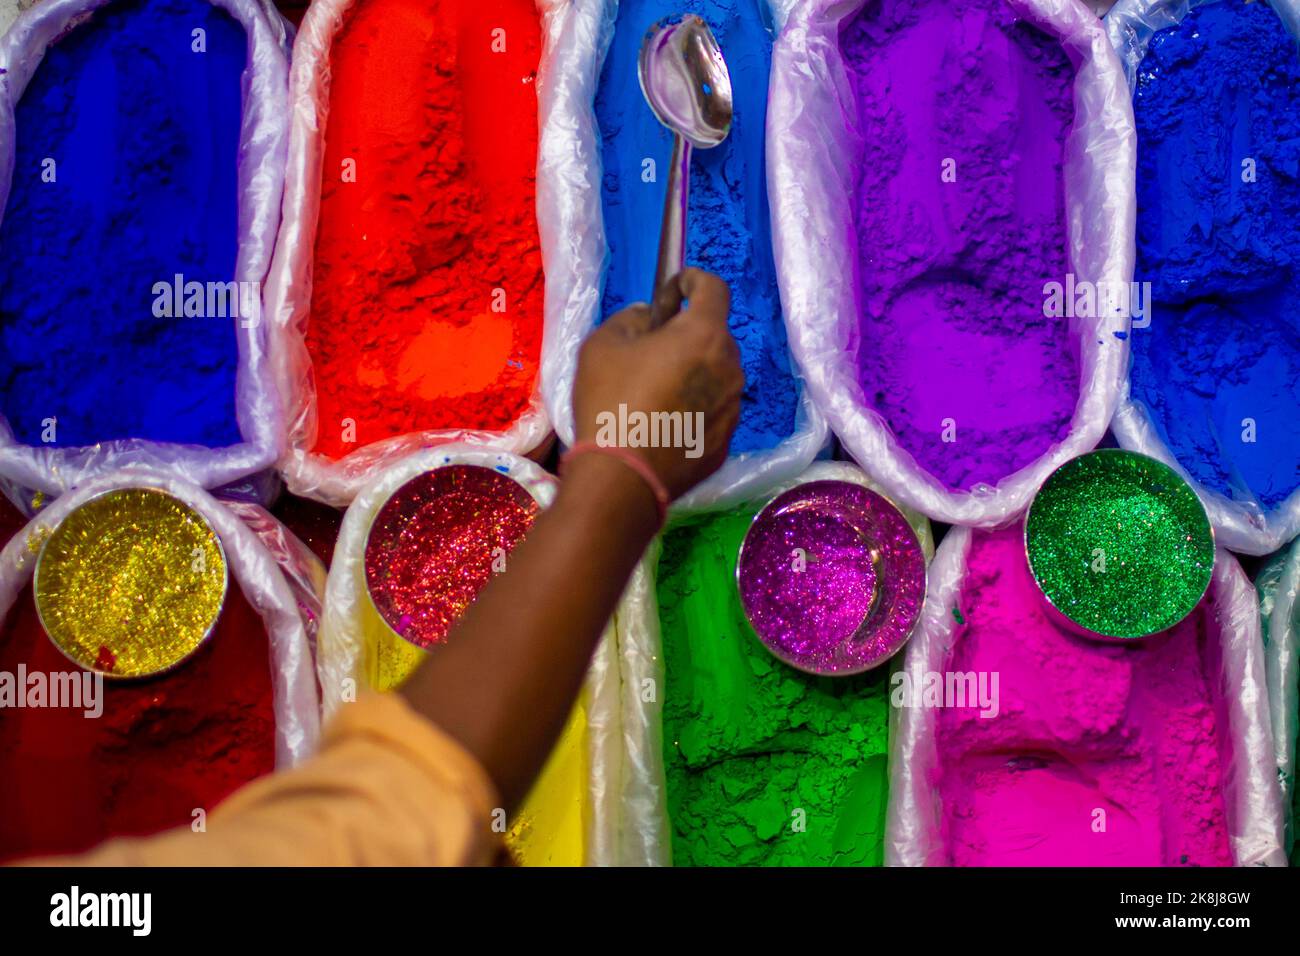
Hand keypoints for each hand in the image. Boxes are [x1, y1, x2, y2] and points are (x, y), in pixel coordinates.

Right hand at [573, 268, 743, 499]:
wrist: (620, 477)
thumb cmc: (609, 402)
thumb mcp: (603, 344)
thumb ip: (631, 318)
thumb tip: (649, 317)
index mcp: (704, 335)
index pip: (714, 288)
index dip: (693, 280)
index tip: (675, 287)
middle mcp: (730, 368)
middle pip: (715, 335)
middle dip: (689, 333)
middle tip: (653, 348)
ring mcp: (732, 408)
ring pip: (717, 375)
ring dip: (694, 372)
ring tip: (657, 391)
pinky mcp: (725, 442)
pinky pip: (713, 411)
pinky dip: (695, 407)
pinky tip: (664, 423)